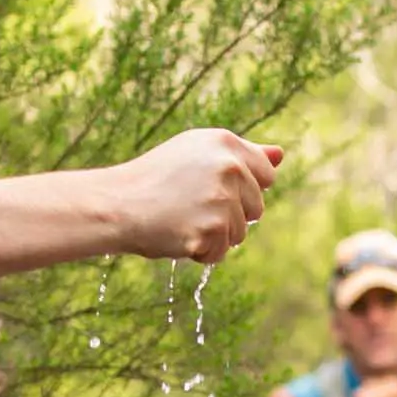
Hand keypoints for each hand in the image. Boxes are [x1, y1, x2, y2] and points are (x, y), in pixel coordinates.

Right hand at [105, 130, 281, 263]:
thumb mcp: (197, 154)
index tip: (215, 190)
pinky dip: (201, 252)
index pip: (266, 176)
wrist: (116, 204)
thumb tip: (280, 155)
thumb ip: (243, 155)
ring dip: (214, 235)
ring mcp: (220, 199)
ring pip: (240, 234)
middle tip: (191, 206)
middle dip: (230, 215)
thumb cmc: (155, 179)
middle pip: (257, 209)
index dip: (244, 190)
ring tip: (182, 219)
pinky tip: (178, 235)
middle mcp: (228, 167)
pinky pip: (220, 254)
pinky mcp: (211, 229)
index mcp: (226, 143)